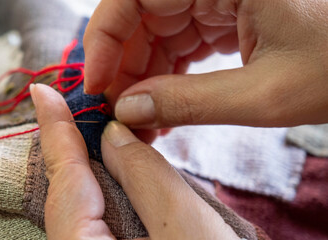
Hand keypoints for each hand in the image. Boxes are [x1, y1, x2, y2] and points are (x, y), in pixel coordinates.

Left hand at [30, 83, 238, 238]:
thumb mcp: (185, 228)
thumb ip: (145, 176)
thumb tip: (113, 135)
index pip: (63, 183)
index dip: (55, 132)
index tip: (44, 93)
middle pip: (65, 198)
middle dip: (69, 150)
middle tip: (73, 111)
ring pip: (79, 211)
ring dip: (88, 172)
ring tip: (95, 136)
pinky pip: (95, 225)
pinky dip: (103, 196)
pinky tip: (114, 179)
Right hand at [84, 0, 327, 127]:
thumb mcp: (267, 93)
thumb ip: (191, 102)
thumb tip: (128, 111)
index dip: (104, 39)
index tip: (96, 86)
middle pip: (139, 15)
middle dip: (124, 69)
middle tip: (120, 117)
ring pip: (156, 31)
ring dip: (145, 78)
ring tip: (145, 123)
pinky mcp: (224, 13)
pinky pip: (179, 40)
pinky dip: (168, 76)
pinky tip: (167, 108)